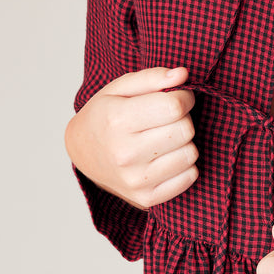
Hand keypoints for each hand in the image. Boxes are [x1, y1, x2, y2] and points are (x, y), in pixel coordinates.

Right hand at [65, 66, 197, 209]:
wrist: (83, 154)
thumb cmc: (105, 116)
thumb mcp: (120, 88)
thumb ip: (152, 77)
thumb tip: (183, 75)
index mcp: (116, 120)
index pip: (174, 106)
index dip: (183, 97)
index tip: (177, 97)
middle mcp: (125, 153)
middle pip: (185, 130)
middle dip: (183, 119)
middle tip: (168, 119)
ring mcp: (136, 179)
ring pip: (190, 154)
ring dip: (184, 143)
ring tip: (164, 138)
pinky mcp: (146, 198)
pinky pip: (189, 177)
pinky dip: (184, 165)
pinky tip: (166, 157)